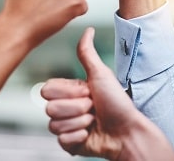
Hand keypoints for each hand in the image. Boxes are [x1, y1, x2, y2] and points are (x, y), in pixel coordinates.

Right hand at [42, 27, 173, 159]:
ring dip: (80, 122)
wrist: (127, 132)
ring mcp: (66, 126)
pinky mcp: (69, 144)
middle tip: (93, 107)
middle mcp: (65, 108)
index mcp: (69, 91)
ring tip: (94, 120)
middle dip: (77, 108)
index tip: (87, 91)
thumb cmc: (118, 103)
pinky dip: (79, 137)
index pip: (46, 89)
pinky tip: (90, 133)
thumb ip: (87, 53)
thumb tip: (88, 29)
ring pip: (54, 125)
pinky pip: (61, 140)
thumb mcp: (101, 75)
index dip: (68, 92)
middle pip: (50, 108)